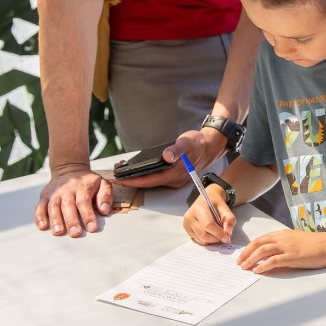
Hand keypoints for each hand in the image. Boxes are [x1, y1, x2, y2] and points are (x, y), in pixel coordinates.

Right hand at [35, 166, 110, 236]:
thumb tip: (104, 210)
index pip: (84, 202)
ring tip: (58, 232)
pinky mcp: (44, 196)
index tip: (92, 228)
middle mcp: (67, 190)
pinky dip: (40, 216)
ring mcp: (54, 193)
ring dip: (55, 220)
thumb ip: (105, 196)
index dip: (88, 215)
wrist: (70, 169)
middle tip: (75, 233)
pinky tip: (42, 226)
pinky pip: (40, 206)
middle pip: (68, 205)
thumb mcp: (102, 183)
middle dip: (71, 220)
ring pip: (53, 207)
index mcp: (82, 187)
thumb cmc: (87, 182)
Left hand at [111, 127, 227, 189]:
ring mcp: (173, 179)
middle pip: (148, 183)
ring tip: (122, 171)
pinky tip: (136, 169)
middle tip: (115, 176)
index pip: (150, 181)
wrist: (209, 146)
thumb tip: (166, 156)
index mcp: (176, 175)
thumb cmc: (198, 144)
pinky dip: (144, 174)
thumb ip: (176, 150)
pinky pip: (155, 177)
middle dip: (131, 180)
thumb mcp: (186, 143)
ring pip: (151, 181)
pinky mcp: (172, 175)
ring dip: (137, 177)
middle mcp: (174, 180)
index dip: (133, 181)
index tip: (120, 181)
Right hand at [183, 183, 236, 243]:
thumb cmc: (214, 203)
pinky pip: (198, 240)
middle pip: (204, 235)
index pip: (208, 225)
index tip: (227, 237)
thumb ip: (229, 219)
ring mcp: (187, 224)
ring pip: (201, 240)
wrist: (205, 199)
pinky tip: (211, 233)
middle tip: (224, 237)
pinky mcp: (187, 230)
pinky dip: (207, 240)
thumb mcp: (225, 207)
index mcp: (199, 208)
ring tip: (218, 233)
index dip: (219, 233)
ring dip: (212, 240)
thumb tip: (228, 233)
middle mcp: (190, 216)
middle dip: (216, 238)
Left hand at [237, 229, 325, 272]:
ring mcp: (287, 247)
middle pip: (258, 243)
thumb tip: (273, 254)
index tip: (243, 255)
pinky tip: (257, 271)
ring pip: (262, 251)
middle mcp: (283, 238)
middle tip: (239, 262)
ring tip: (244, 267)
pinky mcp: (292, 256)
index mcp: (283, 233)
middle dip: (246, 253)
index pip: (261, 239)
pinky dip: (263, 266)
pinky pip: (273, 261)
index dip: (250, 247)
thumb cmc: (316, 244)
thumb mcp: (297, 240)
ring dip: (250, 259)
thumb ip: (285, 244)